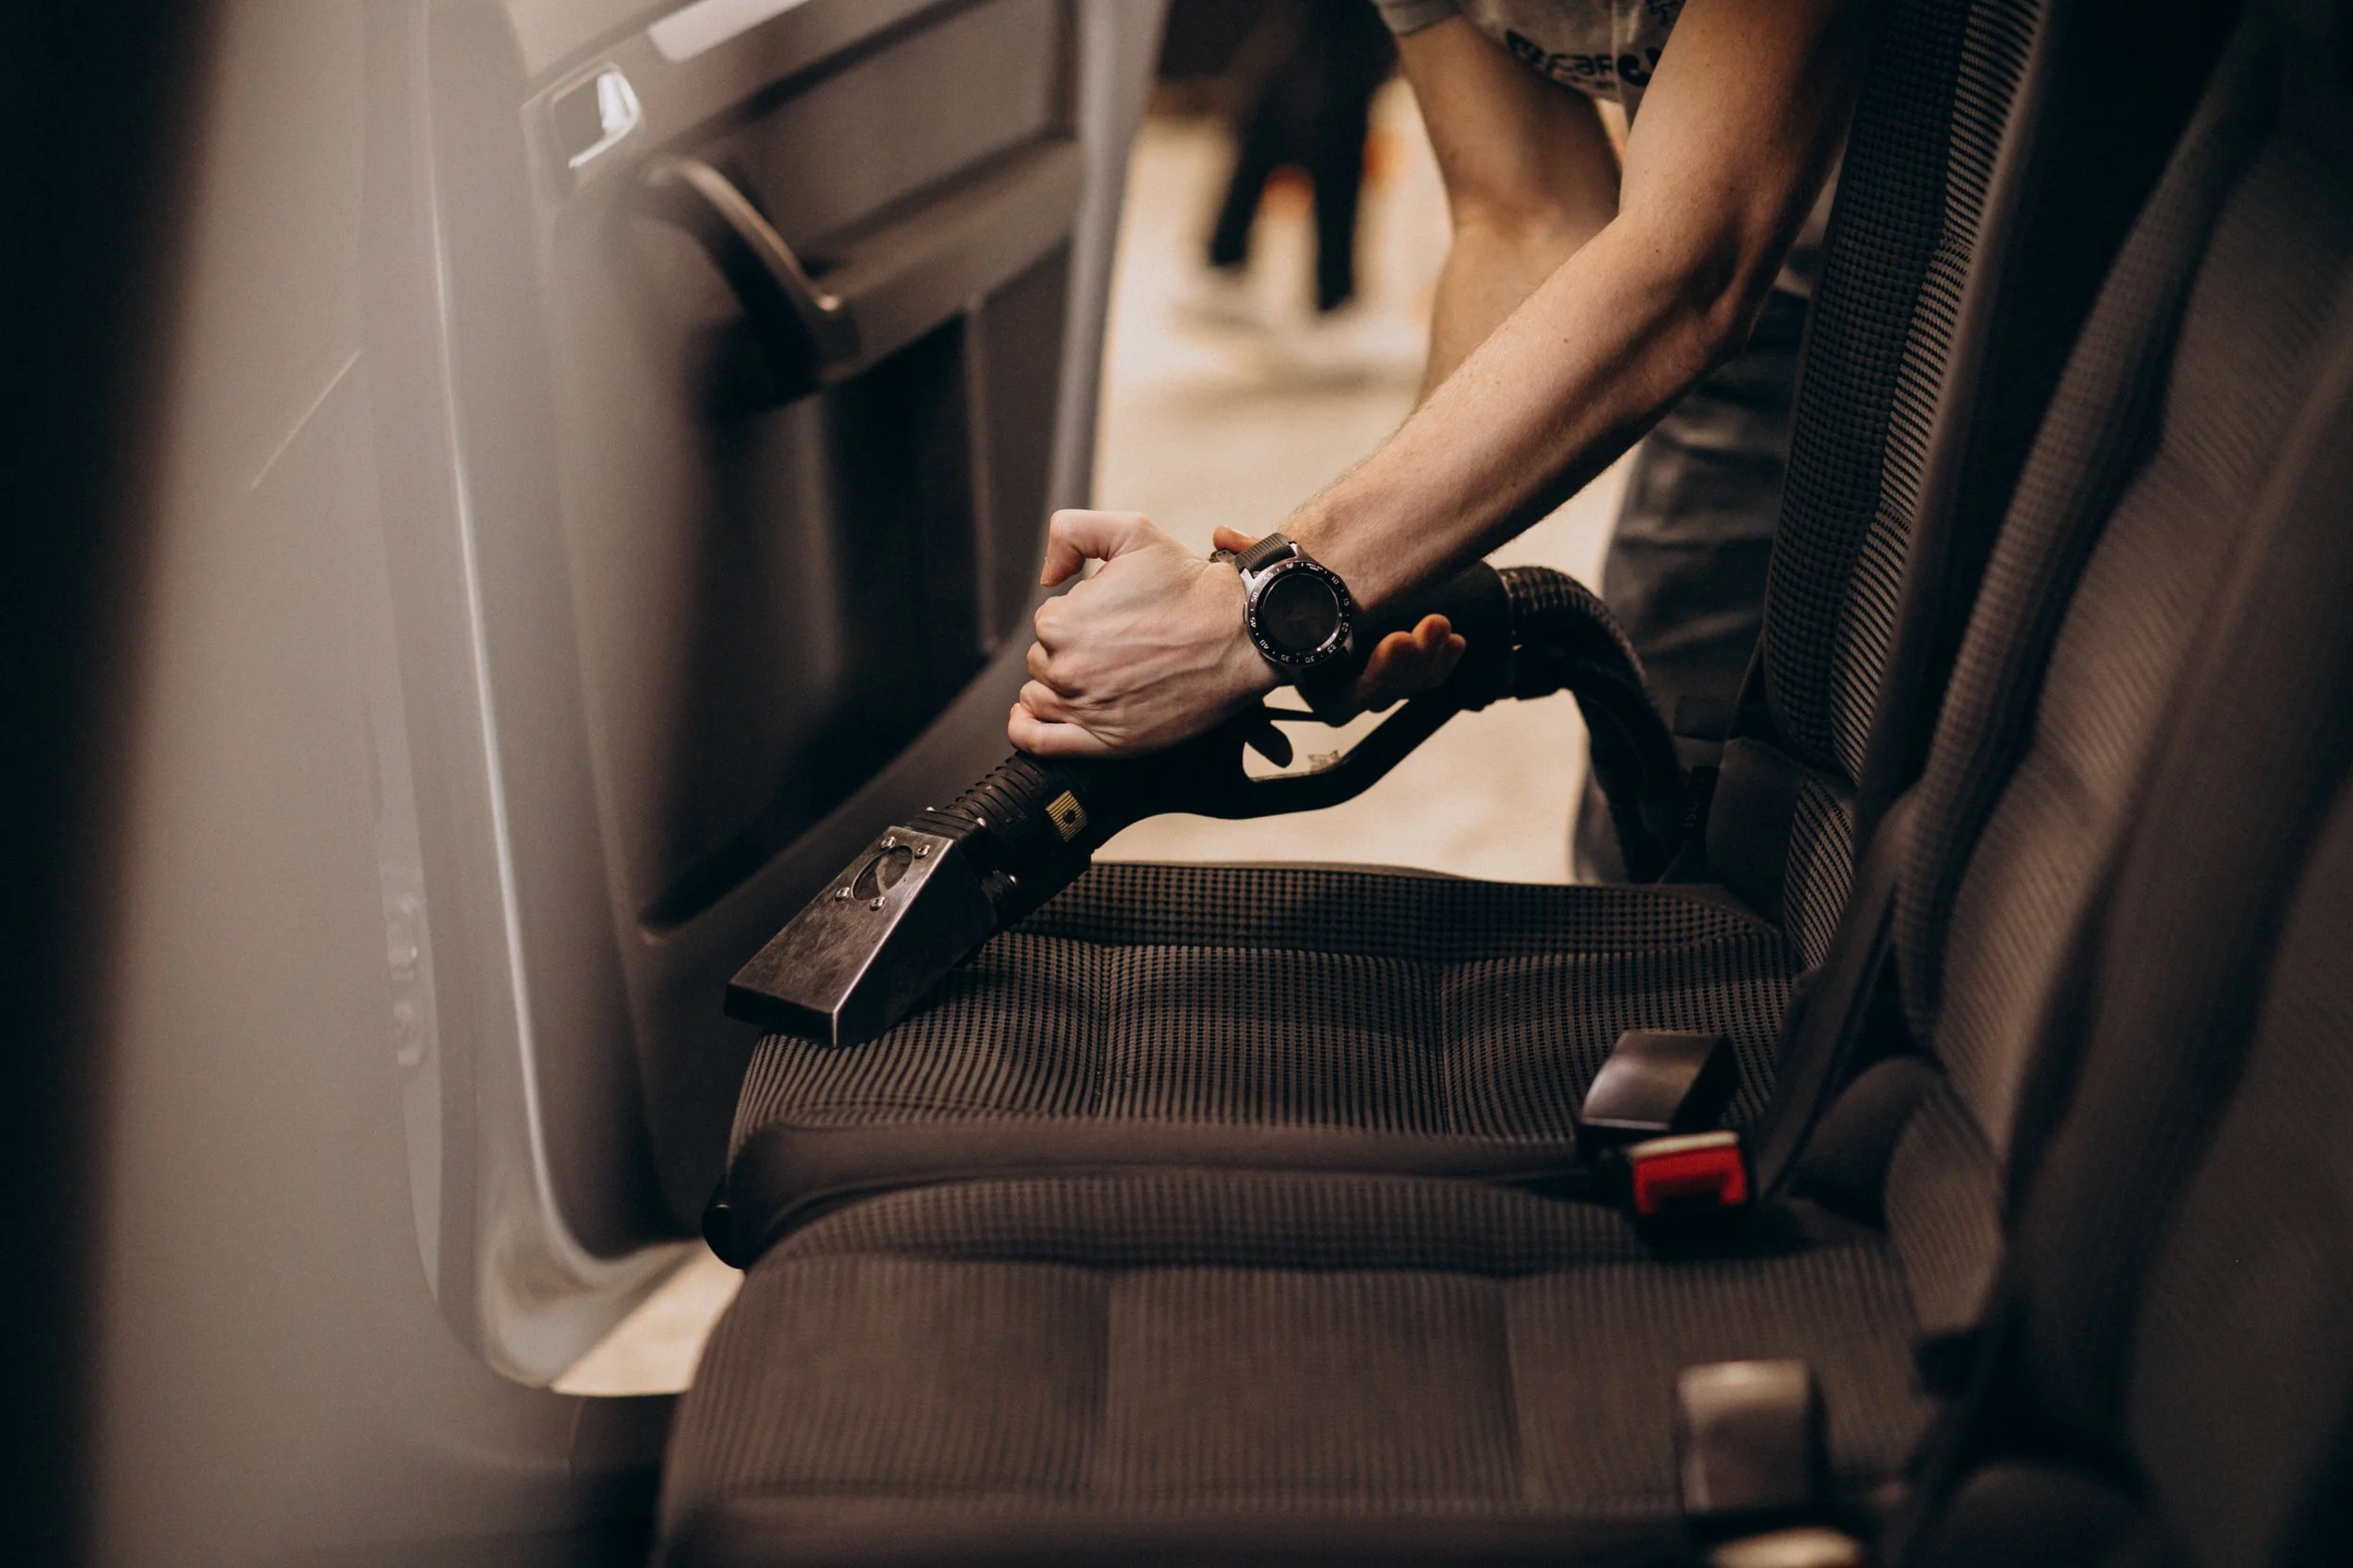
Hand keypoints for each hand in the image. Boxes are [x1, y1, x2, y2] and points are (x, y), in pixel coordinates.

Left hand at [1011, 511, 1277, 756]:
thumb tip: (1048, 575)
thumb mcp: (1131, 531)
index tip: (1114, 616)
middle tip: (1118, 643)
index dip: (1079, 615)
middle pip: (1043, 660)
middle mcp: (1068, 669)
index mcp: (1063, 622)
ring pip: (1042, 696)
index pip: (1048, 623)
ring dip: (1059, 683)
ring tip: (1099, 672)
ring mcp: (1087, 708)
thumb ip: (1071, 533)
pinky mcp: (1109, 741)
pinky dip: (1027, 729)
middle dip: (1071, 649)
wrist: (1240, 634)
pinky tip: (1028, 717)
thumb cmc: (1191, 587)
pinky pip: (1042, 742)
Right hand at [1205, 527, 1465, 714]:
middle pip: (1372, 697)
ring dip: (1424, 661)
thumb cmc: (1284, 578)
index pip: (1335, 697)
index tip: (1396, 639)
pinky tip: (1454, 640)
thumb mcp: (1263, 566)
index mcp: (1304, 670)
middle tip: (1416, 632)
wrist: (1316, 573)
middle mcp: (1337, 681)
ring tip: (1439, 626)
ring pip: (1401, 689)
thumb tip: (1223, 533)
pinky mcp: (1398, 665)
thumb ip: (1245, 554)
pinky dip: (1440, 662)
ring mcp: (1368, 675)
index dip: (1369, 677)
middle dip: (1400, 667)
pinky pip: (1423, 678)